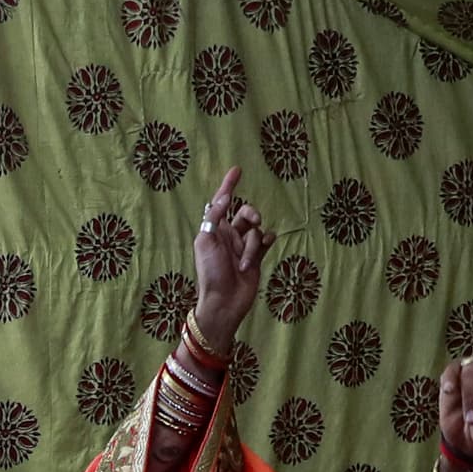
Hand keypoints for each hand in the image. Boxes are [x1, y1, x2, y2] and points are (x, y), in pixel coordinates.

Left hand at [186, 167, 274, 356]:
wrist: (224, 301)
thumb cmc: (211, 274)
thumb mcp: (206, 242)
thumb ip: (214, 217)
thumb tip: (223, 198)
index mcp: (214, 229)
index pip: (222, 201)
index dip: (228, 185)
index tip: (237, 170)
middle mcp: (229, 235)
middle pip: (245, 212)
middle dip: (251, 213)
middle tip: (254, 221)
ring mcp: (243, 246)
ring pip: (257, 230)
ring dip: (253, 245)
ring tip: (244, 263)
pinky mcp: (256, 257)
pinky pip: (266, 241)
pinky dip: (265, 243)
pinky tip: (263, 250)